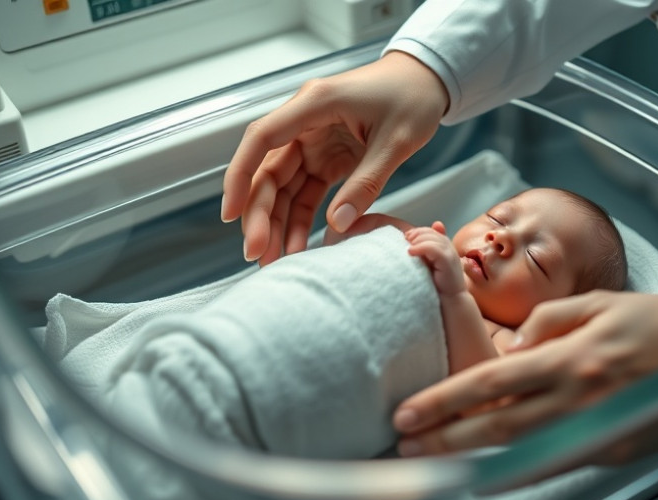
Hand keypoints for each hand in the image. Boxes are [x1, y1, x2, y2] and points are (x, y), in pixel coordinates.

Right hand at [221, 51, 448, 264]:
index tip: (230, 213)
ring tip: (274, 261)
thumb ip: (367, 181)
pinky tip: (296, 246)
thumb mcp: (397, 141)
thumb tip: (338, 224)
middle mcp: (305, 122)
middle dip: (259, 214)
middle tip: (257, 255)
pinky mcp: (325, 157)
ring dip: (275, 223)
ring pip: (282, 187)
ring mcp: (313, 141)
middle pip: (268, 171)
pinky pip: (305, 192)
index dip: (240, 175)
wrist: (426, 81)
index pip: (262, 139)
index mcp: (315, 105)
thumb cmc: (412, 97)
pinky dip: (299, 219)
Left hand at [392, 291, 657, 455]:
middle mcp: (579, 399)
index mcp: (571, 358)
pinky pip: (555, 461)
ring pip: (521, 454)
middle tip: (405, 448)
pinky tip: (492, 471)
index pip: (490, 383)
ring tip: (436, 464)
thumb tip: (508, 351)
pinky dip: (518, 469)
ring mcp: (597, 430)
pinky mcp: (613, 450)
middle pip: (496, 427)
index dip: (444, 402)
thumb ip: (545, 324)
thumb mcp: (596, 303)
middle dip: (445, 440)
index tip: (409, 414)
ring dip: (472, 461)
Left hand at [406, 222, 465, 295]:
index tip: (406, 237)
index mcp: (445, 246)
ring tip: (408, 248)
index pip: (430, 231)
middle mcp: (449, 247)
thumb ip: (422, 253)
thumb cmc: (438, 285)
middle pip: (431, 232)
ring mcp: (450, 253)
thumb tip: (409, 239)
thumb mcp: (428, 265)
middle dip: (416, 234)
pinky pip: (433, 248)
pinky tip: (411, 252)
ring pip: (432, 238)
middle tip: (405, 240)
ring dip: (417, 240)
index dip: (417, 232)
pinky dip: (420, 247)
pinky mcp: (448, 261)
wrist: (451, 300)